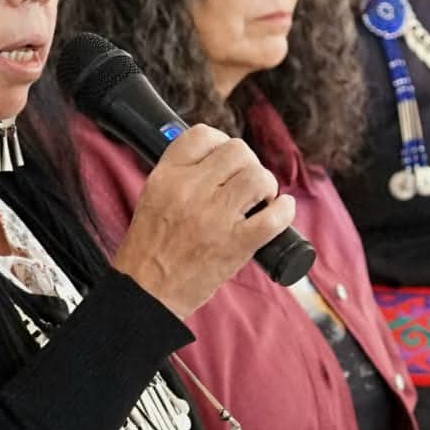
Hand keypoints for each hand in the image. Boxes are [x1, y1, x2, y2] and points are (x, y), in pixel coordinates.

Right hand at [111, 124, 295, 319]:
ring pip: (258, 177)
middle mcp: (190, 191)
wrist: (145, 294)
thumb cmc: (149, 250)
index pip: (202, 135)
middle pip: (238, 151)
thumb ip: (180, 175)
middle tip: (245, 184)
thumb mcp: (152, 198)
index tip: (225, 158)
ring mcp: (214, 218)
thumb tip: (216, 157)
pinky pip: (274, 217)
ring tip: (259, 200)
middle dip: (248, 164)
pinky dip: (284, 211)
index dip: (220, 142)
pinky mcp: (235, 245)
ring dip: (266, 186)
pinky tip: (280, 211)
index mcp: (166, 178)